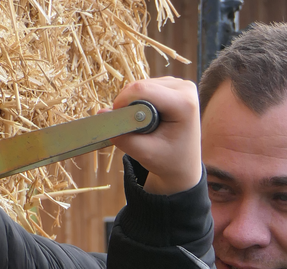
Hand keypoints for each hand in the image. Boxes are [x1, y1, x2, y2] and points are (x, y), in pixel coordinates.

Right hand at [110, 77, 200, 194]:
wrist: (184, 165)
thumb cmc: (168, 161)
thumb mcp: (144, 153)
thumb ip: (122, 135)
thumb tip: (101, 113)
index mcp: (184, 103)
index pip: (143, 90)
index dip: (123, 102)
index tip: (116, 120)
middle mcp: (185, 88)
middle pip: (141, 85)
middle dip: (128, 104)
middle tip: (130, 127)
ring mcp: (181, 85)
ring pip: (142, 84)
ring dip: (133, 103)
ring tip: (140, 125)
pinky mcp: (174, 86)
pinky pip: (146, 87)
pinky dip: (139, 101)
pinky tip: (146, 117)